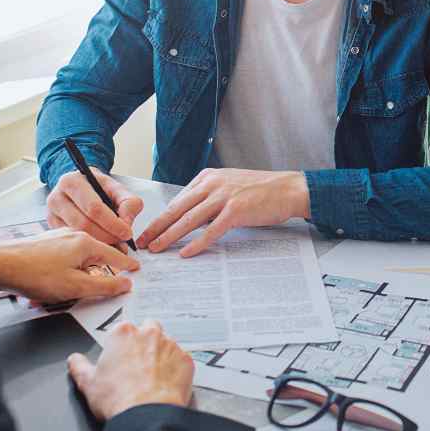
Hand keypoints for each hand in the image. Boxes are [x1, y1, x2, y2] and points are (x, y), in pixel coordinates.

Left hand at [0, 228, 137, 302]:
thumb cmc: (35, 274)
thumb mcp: (76, 287)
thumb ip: (104, 287)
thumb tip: (126, 284)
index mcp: (86, 243)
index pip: (115, 255)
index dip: (127, 265)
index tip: (136, 269)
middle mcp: (74, 236)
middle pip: (96, 256)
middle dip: (100, 273)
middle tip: (106, 287)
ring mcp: (58, 238)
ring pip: (78, 258)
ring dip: (79, 275)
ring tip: (70, 292)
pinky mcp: (44, 244)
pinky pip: (64, 259)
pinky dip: (65, 272)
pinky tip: (53, 285)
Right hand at [46, 167, 143, 246]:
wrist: (82, 188)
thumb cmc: (99, 189)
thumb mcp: (117, 189)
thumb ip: (128, 202)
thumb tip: (126, 223)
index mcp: (72, 182)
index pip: (93, 207)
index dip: (112, 223)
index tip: (127, 233)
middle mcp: (56, 197)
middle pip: (83, 224)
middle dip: (106, 236)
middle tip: (122, 243)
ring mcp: (51, 214)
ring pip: (77, 235)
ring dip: (99, 243)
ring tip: (114, 245)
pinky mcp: (52, 227)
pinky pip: (71, 241)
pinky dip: (88, 246)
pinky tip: (101, 246)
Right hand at [67, 320, 193, 419]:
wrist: (146, 415)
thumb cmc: (118, 399)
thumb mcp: (88, 383)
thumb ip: (79, 366)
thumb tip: (74, 360)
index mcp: (123, 333)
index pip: (123, 329)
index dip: (121, 344)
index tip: (121, 356)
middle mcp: (149, 333)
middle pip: (148, 328)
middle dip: (144, 341)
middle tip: (138, 363)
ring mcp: (170, 345)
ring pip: (167, 343)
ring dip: (161, 354)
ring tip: (152, 376)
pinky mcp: (186, 360)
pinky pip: (181, 360)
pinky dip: (175, 368)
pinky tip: (166, 382)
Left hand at [136, 168, 309, 256]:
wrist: (288, 188)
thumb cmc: (261, 190)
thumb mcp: (229, 186)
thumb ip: (209, 198)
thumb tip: (190, 219)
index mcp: (208, 177)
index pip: (177, 200)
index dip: (160, 217)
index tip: (147, 231)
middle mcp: (212, 184)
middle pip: (177, 209)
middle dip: (156, 227)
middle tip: (141, 242)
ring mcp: (224, 197)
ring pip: (188, 220)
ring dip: (169, 236)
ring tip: (156, 249)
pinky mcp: (236, 211)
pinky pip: (211, 231)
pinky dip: (197, 243)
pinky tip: (186, 252)